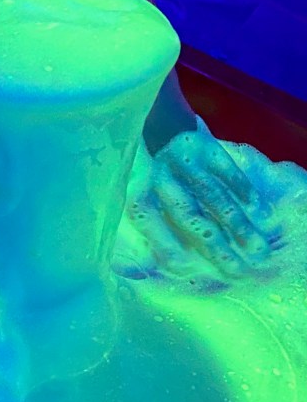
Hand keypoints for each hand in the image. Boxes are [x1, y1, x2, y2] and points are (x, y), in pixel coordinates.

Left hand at [127, 119, 278, 277]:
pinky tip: (259, 210)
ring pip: (212, 195)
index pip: (150, 225)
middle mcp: (161, 177)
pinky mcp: (206, 147)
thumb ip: (154, 227)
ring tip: (256, 247)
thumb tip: (168, 267)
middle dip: (215, 245)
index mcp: (141, 191)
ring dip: (237, 223)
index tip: (187, 269)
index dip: (166, 247)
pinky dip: (244, 190)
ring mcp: (185, 160)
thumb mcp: (145, 199)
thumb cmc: (158, 180)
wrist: (164, 132)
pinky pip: (227, 171)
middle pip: (189, 216)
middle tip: (237, 269)